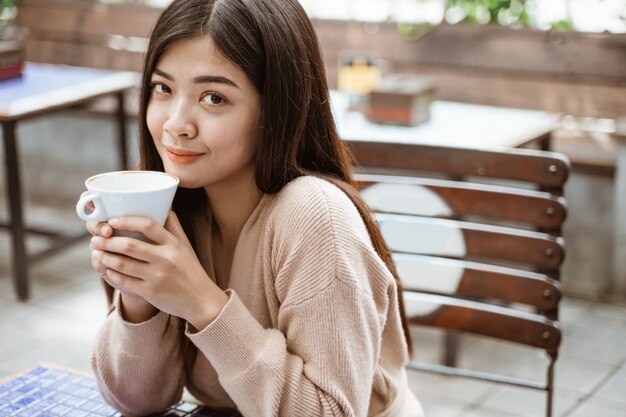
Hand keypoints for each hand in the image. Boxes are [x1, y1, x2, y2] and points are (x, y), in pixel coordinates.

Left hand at [89, 211, 228, 328]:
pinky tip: (106, 270)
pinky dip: (111, 274)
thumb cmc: (191, 270)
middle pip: (130, 245)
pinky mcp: (151, 292)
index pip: (148, 225)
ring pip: (123, 264)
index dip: (126, 221)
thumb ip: (173, 226)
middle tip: (96, 238)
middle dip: (108, 241)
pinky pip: (124, 282)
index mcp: (173, 244)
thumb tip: (165, 204)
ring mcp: (157, 277)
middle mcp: (166, 259)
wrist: (201, 300)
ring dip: (105, 257)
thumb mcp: (185, 246)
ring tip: (96, 252)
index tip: (112, 220)